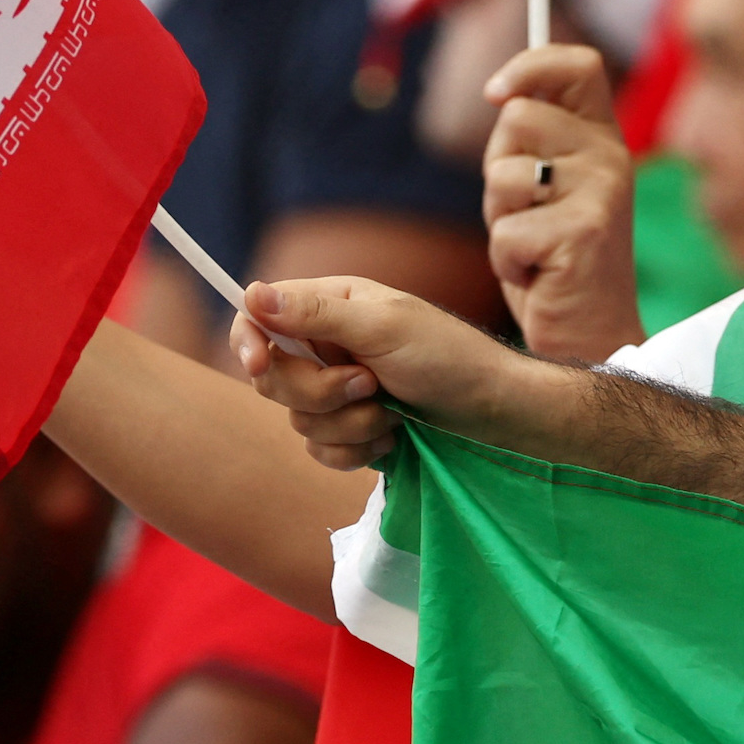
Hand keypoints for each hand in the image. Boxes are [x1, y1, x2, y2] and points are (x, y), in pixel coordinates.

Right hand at [233, 276, 537, 470]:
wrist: (495, 411)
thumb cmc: (449, 357)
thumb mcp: (383, 327)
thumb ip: (317, 314)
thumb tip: (252, 293)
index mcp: (330, 305)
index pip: (259, 317)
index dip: (248, 341)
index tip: (257, 365)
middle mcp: (328, 345)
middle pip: (273, 377)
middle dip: (319, 393)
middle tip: (368, 384)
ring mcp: (339, 390)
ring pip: (299, 419)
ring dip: (348, 424)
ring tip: (391, 411)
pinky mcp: (352, 428)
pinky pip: (322, 450)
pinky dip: (356, 450)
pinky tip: (391, 438)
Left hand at [478, 46, 644, 363]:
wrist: (591, 338)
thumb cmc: (554, 261)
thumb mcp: (542, 187)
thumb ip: (529, 141)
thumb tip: (500, 93)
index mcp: (603, 137)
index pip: (578, 64)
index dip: (530, 65)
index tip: (494, 93)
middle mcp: (611, 157)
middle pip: (518, 116)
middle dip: (497, 168)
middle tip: (525, 213)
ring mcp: (602, 193)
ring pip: (503, 173)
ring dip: (499, 218)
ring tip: (533, 246)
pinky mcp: (585, 234)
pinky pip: (506, 230)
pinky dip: (507, 260)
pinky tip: (539, 275)